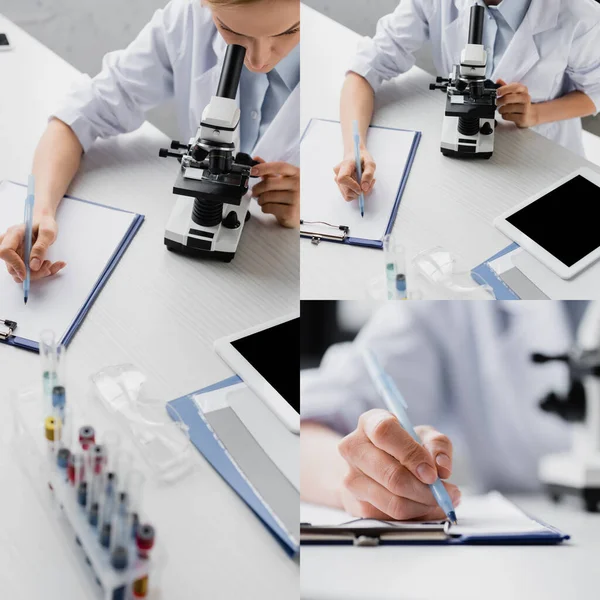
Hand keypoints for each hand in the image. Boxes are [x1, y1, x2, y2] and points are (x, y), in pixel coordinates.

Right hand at [0, 214, 64, 282]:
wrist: (44, 223)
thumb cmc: (44, 224)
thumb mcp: (48, 232)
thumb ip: (41, 248)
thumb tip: (34, 266)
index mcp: (13, 234)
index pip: (5, 252)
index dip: (15, 264)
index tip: (28, 272)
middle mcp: (9, 244)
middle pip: (12, 267)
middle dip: (32, 272)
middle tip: (48, 266)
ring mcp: (14, 253)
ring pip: (19, 272)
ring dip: (37, 274)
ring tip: (50, 264)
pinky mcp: (20, 259)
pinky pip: (27, 272)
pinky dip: (40, 272)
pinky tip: (52, 266)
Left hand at [250, 158, 298, 227]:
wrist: (303, 213)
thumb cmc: (293, 196)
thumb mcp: (285, 181)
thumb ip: (271, 171)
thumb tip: (257, 160)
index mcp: (297, 174)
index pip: (280, 166)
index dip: (264, 167)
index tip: (252, 170)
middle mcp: (298, 185)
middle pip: (269, 183)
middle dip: (257, 188)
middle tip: (255, 191)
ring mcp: (296, 199)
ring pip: (267, 197)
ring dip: (260, 199)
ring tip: (262, 201)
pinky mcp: (291, 212)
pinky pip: (269, 207)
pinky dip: (264, 208)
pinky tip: (268, 207)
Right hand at [333, 148, 375, 201]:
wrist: (354, 156)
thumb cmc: (362, 159)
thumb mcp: (370, 163)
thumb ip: (368, 174)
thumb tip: (364, 188)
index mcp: (344, 165)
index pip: (342, 178)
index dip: (352, 186)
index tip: (361, 187)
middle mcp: (338, 173)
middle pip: (347, 190)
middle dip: (360, 191)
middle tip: (369, 184)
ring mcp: (337, 180)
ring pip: (347, 195)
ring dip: (359, 193)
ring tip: (365, 184)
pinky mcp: (339, 186)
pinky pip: (348, 196)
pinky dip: (356, 194)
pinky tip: (360, 186)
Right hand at [337, 409, 459, 520]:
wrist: (373, 466)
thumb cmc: (401, 446)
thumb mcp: (423, 436)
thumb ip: (438, 445)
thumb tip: (442, 467)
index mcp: (369, 422)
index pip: (384, 433)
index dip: (411, 454)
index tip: (432, 473)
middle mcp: (353, 448)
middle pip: (391, 475)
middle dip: (425, 490)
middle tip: (444, 493)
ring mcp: (351, 478)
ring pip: (393, 502)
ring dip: (423, 506)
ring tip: (438, 500)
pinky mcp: (354, 504)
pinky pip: (391, 519)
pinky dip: (415, 516)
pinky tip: (423, 507)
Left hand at [496, 79, 538, 128]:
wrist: (530, 115)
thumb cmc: (521, 103)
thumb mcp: (515, 93)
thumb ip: (506, 87)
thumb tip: (498, 80)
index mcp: (523, 90)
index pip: (514, 87)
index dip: (504, 89)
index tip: (497, 92)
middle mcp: (525, 98)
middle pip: (507, 98)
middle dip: (499, 101)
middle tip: (497, 102)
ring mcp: (525, 108)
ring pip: (506, 108)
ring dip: (501, 109)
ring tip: (502, 109)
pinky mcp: (522, 118)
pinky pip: (507, 116)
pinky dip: (504, 115)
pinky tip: (506, 114)